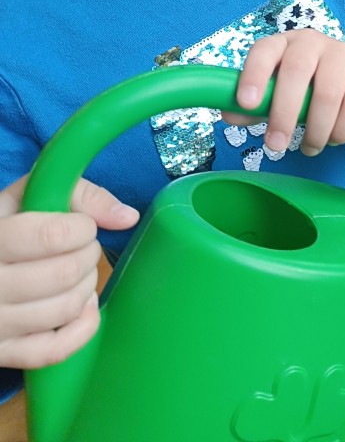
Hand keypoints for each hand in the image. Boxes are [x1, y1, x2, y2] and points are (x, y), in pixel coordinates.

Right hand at [0, 176, 138, 368]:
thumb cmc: (7, 225)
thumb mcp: (29, 196)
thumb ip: (80, 195)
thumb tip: (128, 218)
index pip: (54, 236)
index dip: (83, 228)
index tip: (82, 225)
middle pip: (64, 274)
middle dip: (88, 255)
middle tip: (83, 247)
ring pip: (64, 309)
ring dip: (87, 286)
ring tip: (79, 271)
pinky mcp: (3, 353)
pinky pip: (54, 351)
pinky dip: (81, 327)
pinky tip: (81, 305)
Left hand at [227, 30, 344, 156]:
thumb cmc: (308, 85)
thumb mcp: (278, 91)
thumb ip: (255, 105)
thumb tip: (229, 115)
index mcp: (282, 44)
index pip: (264, 50)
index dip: (254, 74)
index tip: (246, 103)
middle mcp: (311, 42)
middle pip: (296, 70)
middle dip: (284, 112)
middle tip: (276, 145)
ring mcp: (342, 52)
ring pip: (328, 90)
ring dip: (317, 128)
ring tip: (310, 148)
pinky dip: (343, 127)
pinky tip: (334, 139)